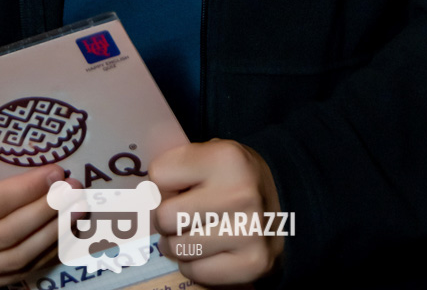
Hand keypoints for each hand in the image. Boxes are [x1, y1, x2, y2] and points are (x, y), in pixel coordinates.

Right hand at [0, 157, 75, 288]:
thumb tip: (34, 138)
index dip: (27, 189)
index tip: (57, 172)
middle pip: (8, 233)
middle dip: (48, 210)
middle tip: (74, 190)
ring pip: (17, 258)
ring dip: (54, 234)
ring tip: (78, 209)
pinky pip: (17, 274)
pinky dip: (45, 254)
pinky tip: (64, 233)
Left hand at [150, 138, 284, 285]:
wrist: (290, 204)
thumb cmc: (238, 178)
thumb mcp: (214, 154)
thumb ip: (179, 167)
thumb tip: (137, 197)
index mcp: (225, 157)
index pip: (158, 175)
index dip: (163, 183)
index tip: (176, 187)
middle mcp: (238, 194)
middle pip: (164, 216)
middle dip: (165, 218)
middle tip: (179, 216)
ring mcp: (247, 232)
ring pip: (177, 248)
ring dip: (177, 244)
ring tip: (192, 233)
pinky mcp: (252, 264)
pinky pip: (196, 272)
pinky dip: (194, 265)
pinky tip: (208, 251)